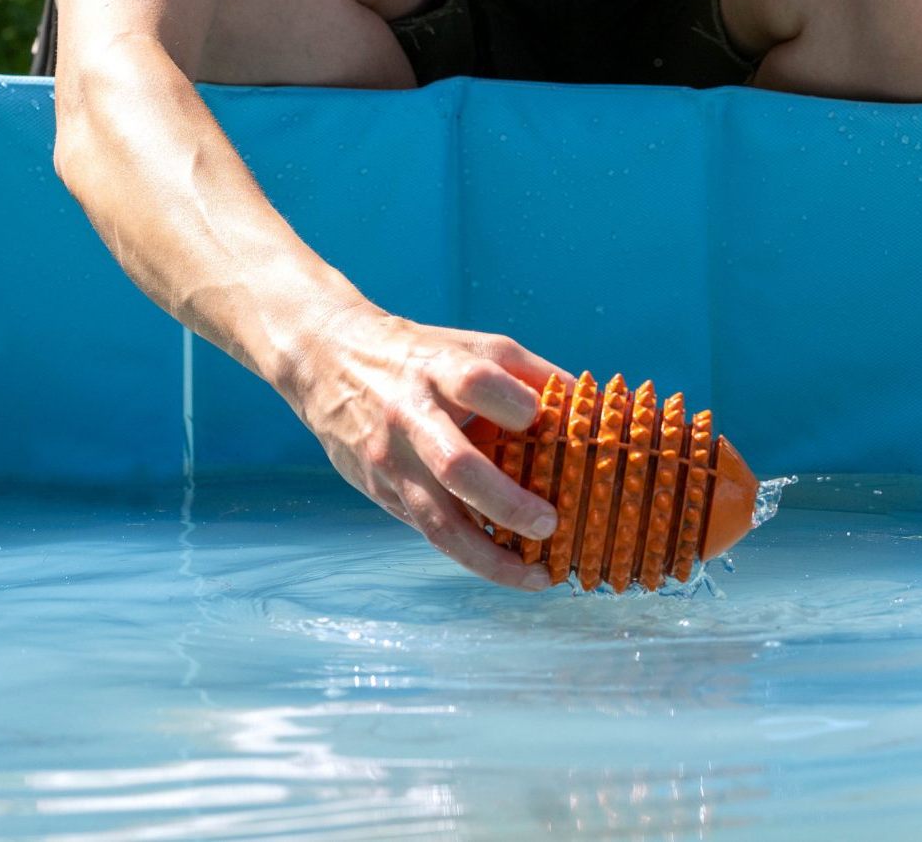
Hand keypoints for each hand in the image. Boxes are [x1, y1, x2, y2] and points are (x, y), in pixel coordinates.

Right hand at [292, 301, 574, 589]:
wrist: (329, 360)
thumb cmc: (422, 354)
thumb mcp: (472, 345)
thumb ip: (531, 371)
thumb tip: (593, 404)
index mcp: (438, 368)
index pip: (475, 383)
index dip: (514, 403)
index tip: (541, 418)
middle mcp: (411, 416)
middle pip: (457, 465)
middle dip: (507, 502)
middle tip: (551, 523)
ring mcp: (391, 460)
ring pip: (438, 521)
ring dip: (490, 558)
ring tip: (537, 576)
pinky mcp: (381, 491)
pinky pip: (429, 530)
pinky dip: (470, 553)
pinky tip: (506, 565)